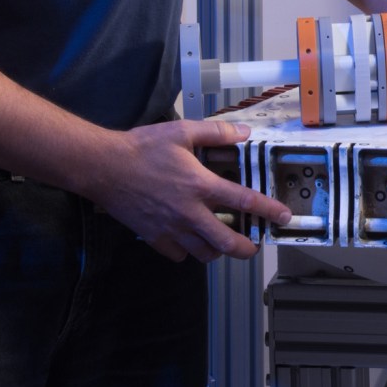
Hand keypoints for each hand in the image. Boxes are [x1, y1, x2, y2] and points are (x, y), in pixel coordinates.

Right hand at [86, 119, 290, 263]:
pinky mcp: (154, 237)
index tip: (283, 217)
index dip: (269, 211)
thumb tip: (244, 133)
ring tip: (221, 241)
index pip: (245, 202)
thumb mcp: (181, 131)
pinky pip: (178, 254)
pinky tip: (189, 239)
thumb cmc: (141, 147)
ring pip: (204, 253)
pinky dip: (188, 251)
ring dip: (217, 250)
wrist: (103, 167)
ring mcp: (171, 228)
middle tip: (253, 245)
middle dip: (246, 248)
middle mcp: (190, 212)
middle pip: (227, 242)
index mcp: (201, 186)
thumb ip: (216, 133)